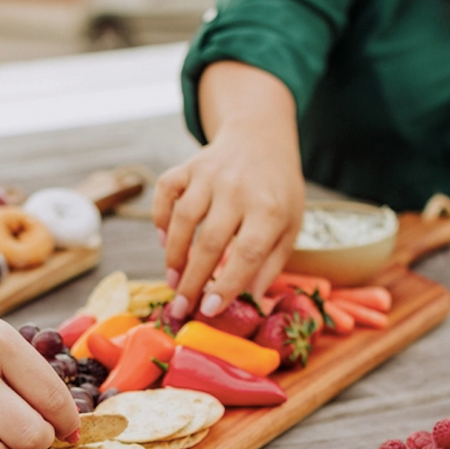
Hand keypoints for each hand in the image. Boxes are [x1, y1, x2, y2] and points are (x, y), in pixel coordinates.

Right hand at [152, 62, 304, 316]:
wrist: (261, 138)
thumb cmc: (277, 192)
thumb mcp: (290, 226)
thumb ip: (270, 264)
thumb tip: (250, 302)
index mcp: (270, 208)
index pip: (247, 253)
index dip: (227, 285)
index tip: (210, 310)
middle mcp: (238, 189)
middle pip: (210, 242)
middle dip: (192, 281)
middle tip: (181, 309)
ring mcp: (210, 174)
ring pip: (183, 219)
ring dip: (174, 256)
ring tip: (173, 282)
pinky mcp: (188, 166)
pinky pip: (165, 192)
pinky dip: (160, 218)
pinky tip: (164, 241)